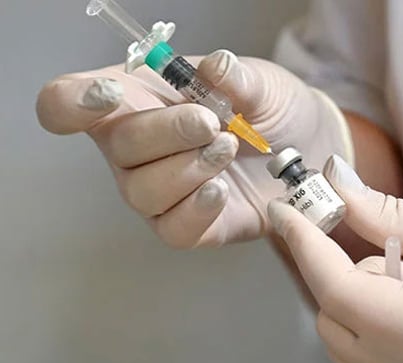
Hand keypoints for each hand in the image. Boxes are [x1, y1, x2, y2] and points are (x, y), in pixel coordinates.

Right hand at [36, 50, 351, 247]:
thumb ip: (239, 76)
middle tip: (213, 123)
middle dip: (167, 132)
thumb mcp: (262, 81)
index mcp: (136, 99)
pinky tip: (222, 191)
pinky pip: (173, 229)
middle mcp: (136, 149)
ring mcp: (160, 190)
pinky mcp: (191, 225)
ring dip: (187, 169)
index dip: (71, 101)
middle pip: (118, 148)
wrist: (309, 148)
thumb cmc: (271, 107)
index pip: (67, 103)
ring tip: (229, 148)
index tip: (109, 94)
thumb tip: (218, 68)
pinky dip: (196, 210)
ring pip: (143, 192)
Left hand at [267, 155, 402, 362]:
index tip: (282, 211)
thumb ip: (386, 214)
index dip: (304, 245)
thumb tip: (336, 185)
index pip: (338, 291)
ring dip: (358, 297)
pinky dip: (371, 319)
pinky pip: (367, 356)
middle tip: (386, 240)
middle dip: (341, 270)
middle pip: (333, 319)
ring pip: (344, 340)